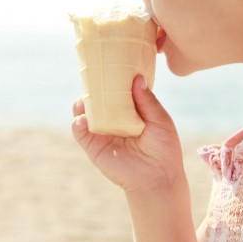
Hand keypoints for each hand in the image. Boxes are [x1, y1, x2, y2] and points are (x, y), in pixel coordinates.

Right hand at [71, 75, 186, 193]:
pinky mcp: (94, 147)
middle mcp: (113, 119)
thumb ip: (147, 100)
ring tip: (84, 99)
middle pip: (98, 99)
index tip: (108, 64)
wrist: (158, 177)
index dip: (111, 79)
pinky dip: (78, 123)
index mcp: (129, 110)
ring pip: (84, 113)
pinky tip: (83, 119)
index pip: (116, 90)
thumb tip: (137, 78)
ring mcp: (102, 132)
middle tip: (91, 77)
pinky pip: (80, 132)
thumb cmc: (164, 148)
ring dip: (81, 103)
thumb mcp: (160, 119)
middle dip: (92, 88)